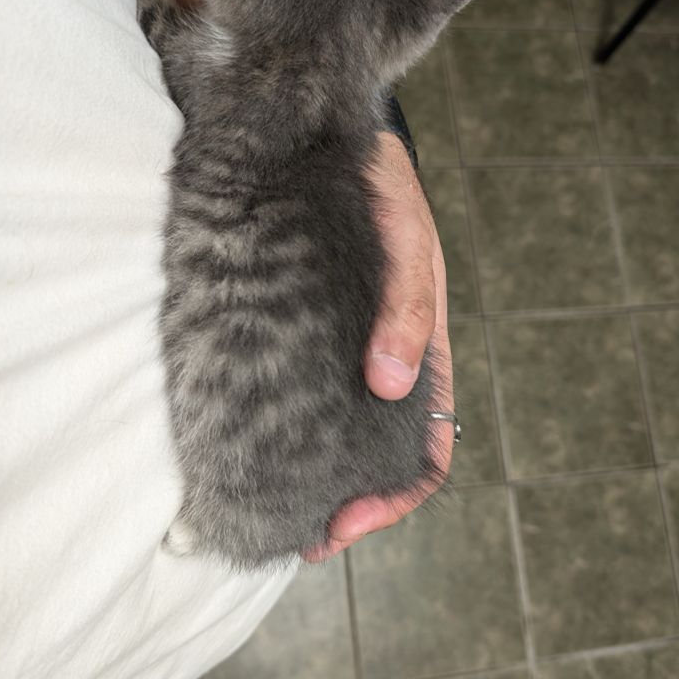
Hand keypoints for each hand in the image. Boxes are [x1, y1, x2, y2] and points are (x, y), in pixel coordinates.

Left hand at [303, 133, 453, 561]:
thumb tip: (388, 383)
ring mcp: (342, 356)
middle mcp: (384, 371)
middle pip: (377, 460)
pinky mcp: (299, 336)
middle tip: (299, 535)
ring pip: (336, 437)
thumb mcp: (409, 247)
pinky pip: (297, 396)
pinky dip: (283, 430)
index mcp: (423, 360)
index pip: (427, 454)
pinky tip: (251, 442)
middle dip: (347, 506)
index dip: (393, 500)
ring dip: (312, 477)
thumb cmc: (384, 196)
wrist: (330, 144)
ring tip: (271, 503)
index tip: (345, 522)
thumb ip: (406, 310)